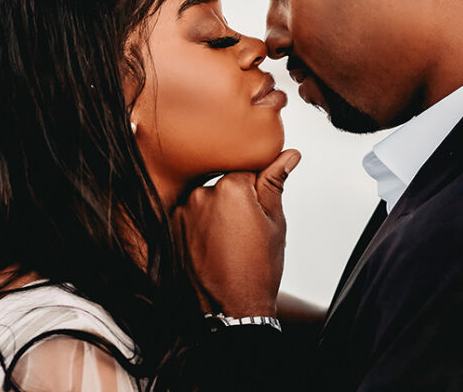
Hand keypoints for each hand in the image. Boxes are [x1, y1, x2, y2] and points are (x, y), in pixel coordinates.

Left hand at [173, 149, 300, 316]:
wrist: (232, 308)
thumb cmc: (258, 268)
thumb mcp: (275, 222)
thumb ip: (275, 182)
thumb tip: (289, 154)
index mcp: (231, 187)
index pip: (246, 171)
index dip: (256, 192)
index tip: (258, 213)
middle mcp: (202, 193)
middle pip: (224, 184)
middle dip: (235, 201)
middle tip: (245, 231)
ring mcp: (184, 211)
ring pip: (207, 200)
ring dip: (216, 212)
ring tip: (229, 242)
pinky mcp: (173, 227)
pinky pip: (191, 215)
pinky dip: (201, 226)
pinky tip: (213, 246)